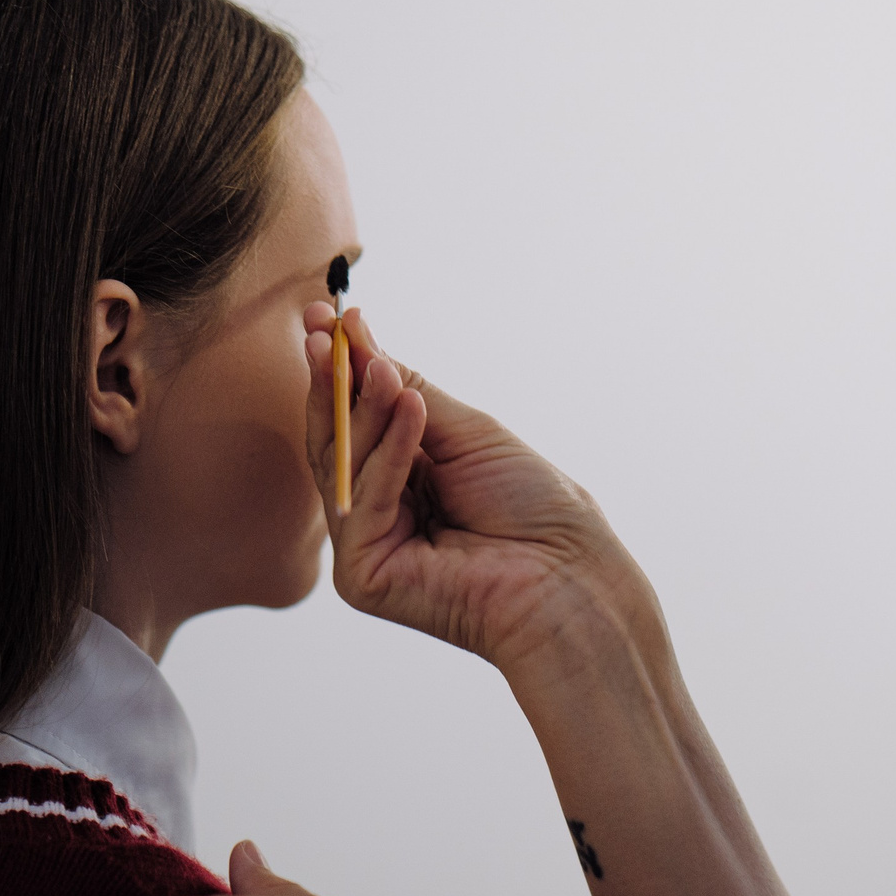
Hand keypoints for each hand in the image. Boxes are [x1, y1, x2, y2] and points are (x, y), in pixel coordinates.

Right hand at [302, 303, 658, 683]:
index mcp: (403, 479)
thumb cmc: (533, 505)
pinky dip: (388, 454)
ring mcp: (366, 546)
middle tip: (326, 332)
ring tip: (377, 367)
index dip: (339, 371)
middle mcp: (378, 512)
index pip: (355, 420)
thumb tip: (358, 335)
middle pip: (335, 441)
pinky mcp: (363, 578)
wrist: (568, 572)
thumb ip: (408, 392)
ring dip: (361, 409)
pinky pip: (365, 501)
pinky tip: (409, 412)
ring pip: (342, 466)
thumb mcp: (468, 432)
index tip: (326, 318)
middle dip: (332, 384)